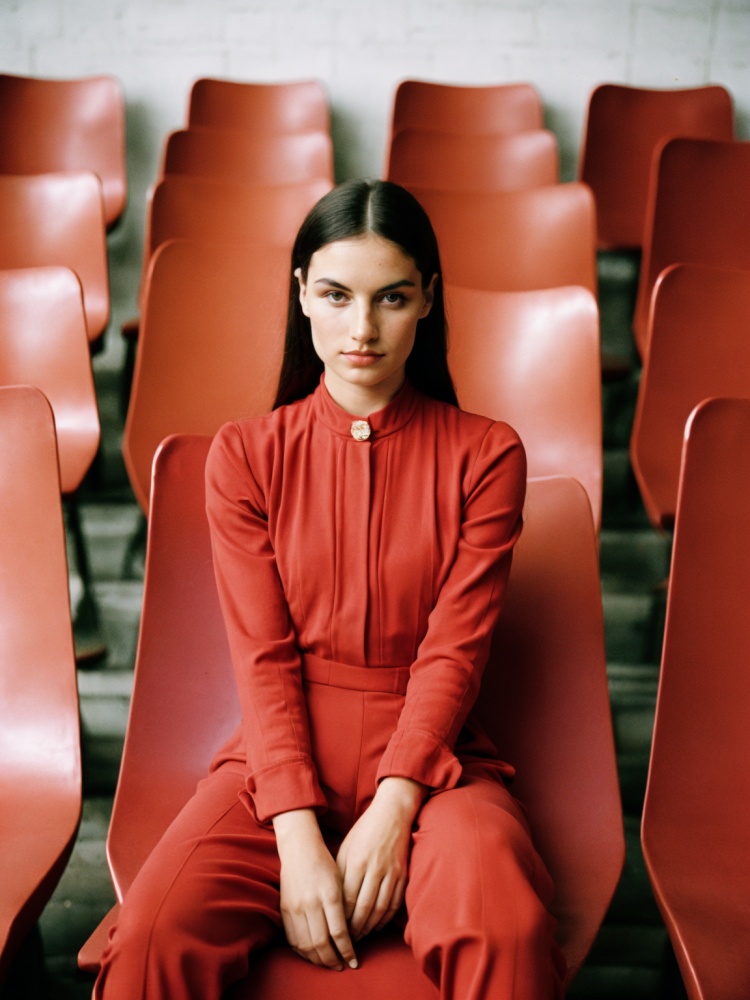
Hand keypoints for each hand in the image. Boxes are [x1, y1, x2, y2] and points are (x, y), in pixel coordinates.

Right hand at [273, 809, 357, 970]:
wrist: (300, 849)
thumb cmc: (325, 864)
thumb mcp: (341, 881)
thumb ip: (345, 908)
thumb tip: (351, 936)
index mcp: (330, 894)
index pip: (339, 932)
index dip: (347, 951)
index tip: (354, 961)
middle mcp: (311, 902)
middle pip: (322, 943)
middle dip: (334, 960)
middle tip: (343, 966)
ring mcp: (296, 907)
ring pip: (306, 944)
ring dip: (319, 959)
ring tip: (329, 964)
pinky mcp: (285, 909)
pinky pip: (293, 938)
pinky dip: (303, 951)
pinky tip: (312, 955)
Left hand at [336, 777, 426, 940]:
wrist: (392, 814)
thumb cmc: (364, 831)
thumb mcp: (346, 847)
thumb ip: (340, 873)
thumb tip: (332, 900)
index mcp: (357, 861)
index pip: (347, 899)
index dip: (341, 918)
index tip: (335, 930)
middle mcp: (374, 869)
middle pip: (363, 908)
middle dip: (355, 928)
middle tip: (348, 940)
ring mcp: (391, 872)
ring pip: (380, 909)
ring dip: (370, 927)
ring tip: (361, 936)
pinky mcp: (403, 874)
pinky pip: (394, 903)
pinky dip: (386, 918)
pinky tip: (377, 925)